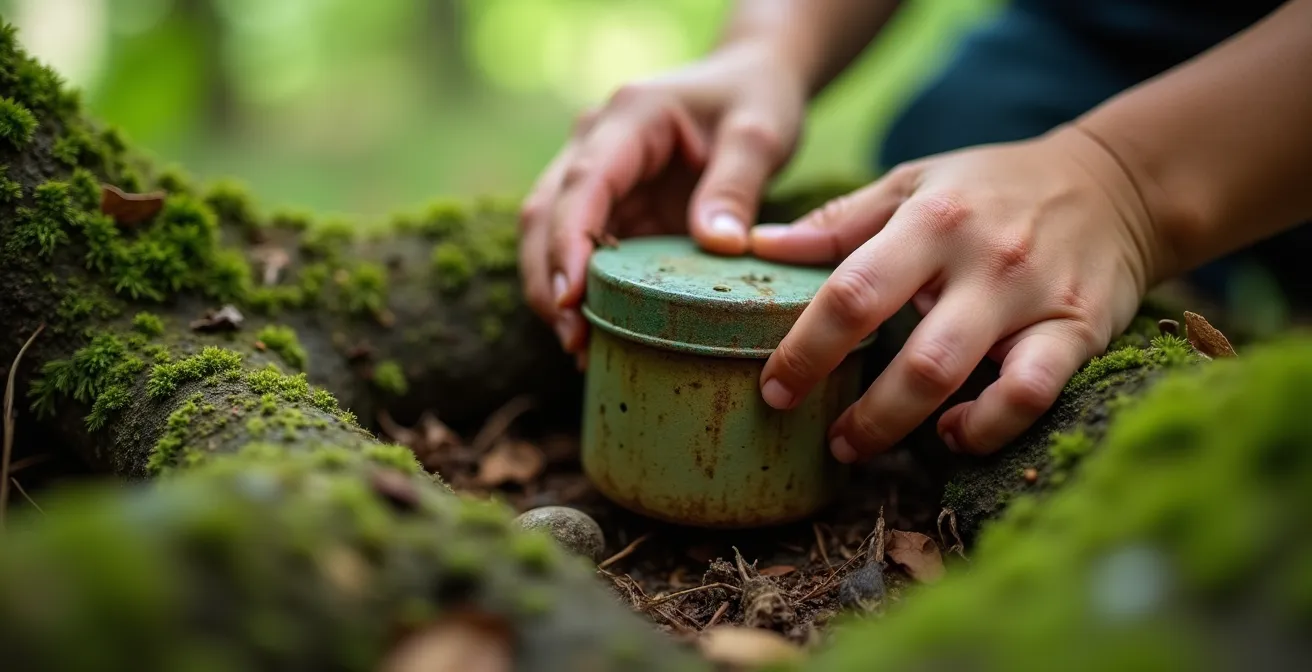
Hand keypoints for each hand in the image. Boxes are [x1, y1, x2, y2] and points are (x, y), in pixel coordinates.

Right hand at [518, 41, 808, 360]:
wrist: (750, 82)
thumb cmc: (756, 100)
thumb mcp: (761, 134)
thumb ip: (737, 185)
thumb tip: (717, 247)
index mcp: (630, 117)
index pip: (584, 182)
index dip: (569, 241)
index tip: (571, 298)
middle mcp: (596, 142)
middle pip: (545, 211)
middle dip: (548, 279)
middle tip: (574, 341)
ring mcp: (595, 175)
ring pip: (546, 234)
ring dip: (553, 291)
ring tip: (579, 350)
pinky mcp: (608, 206)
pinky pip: (577, 250)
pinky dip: (579, 293)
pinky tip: (593, 336)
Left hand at [752, 125, 1170, 459]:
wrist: (1115, 183)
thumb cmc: (992, 187)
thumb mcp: (914, 182)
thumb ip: (838, 221)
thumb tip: (757, 244)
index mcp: (931, 220)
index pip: (853, 293)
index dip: (806, 349)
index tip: (775, 387)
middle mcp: (984, 261)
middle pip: (912, 357)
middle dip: (859, 412)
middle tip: (824, 438)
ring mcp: (1035, 300)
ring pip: (966, 382)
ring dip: (906, 427)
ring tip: (866, 445)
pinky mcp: (1079, 332)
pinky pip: (1031, 395)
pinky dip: (987, 427)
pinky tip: (954, 433)